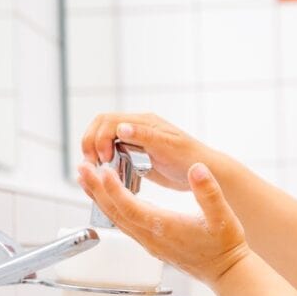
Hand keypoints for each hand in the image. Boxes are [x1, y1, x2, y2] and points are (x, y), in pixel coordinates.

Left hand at [77, 159, 250, 285]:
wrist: (227, 272)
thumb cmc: (225, 245)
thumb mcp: (222, 215)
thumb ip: (208, 191)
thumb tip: (197, 169)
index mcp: (165, 227)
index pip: (130, 207)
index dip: (113, 189)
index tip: (101, 171)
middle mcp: (151, 237)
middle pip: (115, 213)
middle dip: (96, 190)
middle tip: (81, 168)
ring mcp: (149, 242)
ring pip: (116, 219)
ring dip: (100, 199)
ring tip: (86, 179)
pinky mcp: (151, 244)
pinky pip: (124, 224)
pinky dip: (112, 208)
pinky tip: (107, 198)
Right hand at [81, 113, 211, 191]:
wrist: (205, 173)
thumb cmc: (192, 159)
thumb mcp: (169, 147)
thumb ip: (145, 136)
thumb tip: (121, 128)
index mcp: (144, 122)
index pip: (108, 121)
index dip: (99, 139)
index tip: (104, 159)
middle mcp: (137, 128)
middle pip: (100, 126)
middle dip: (91, 143)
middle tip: (94, 165)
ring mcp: (135, 141)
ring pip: (104, 139)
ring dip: (95, 152)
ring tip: (97, 171)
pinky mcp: (136, 155)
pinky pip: (113, 152)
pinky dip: (104, 161)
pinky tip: (106, 174)